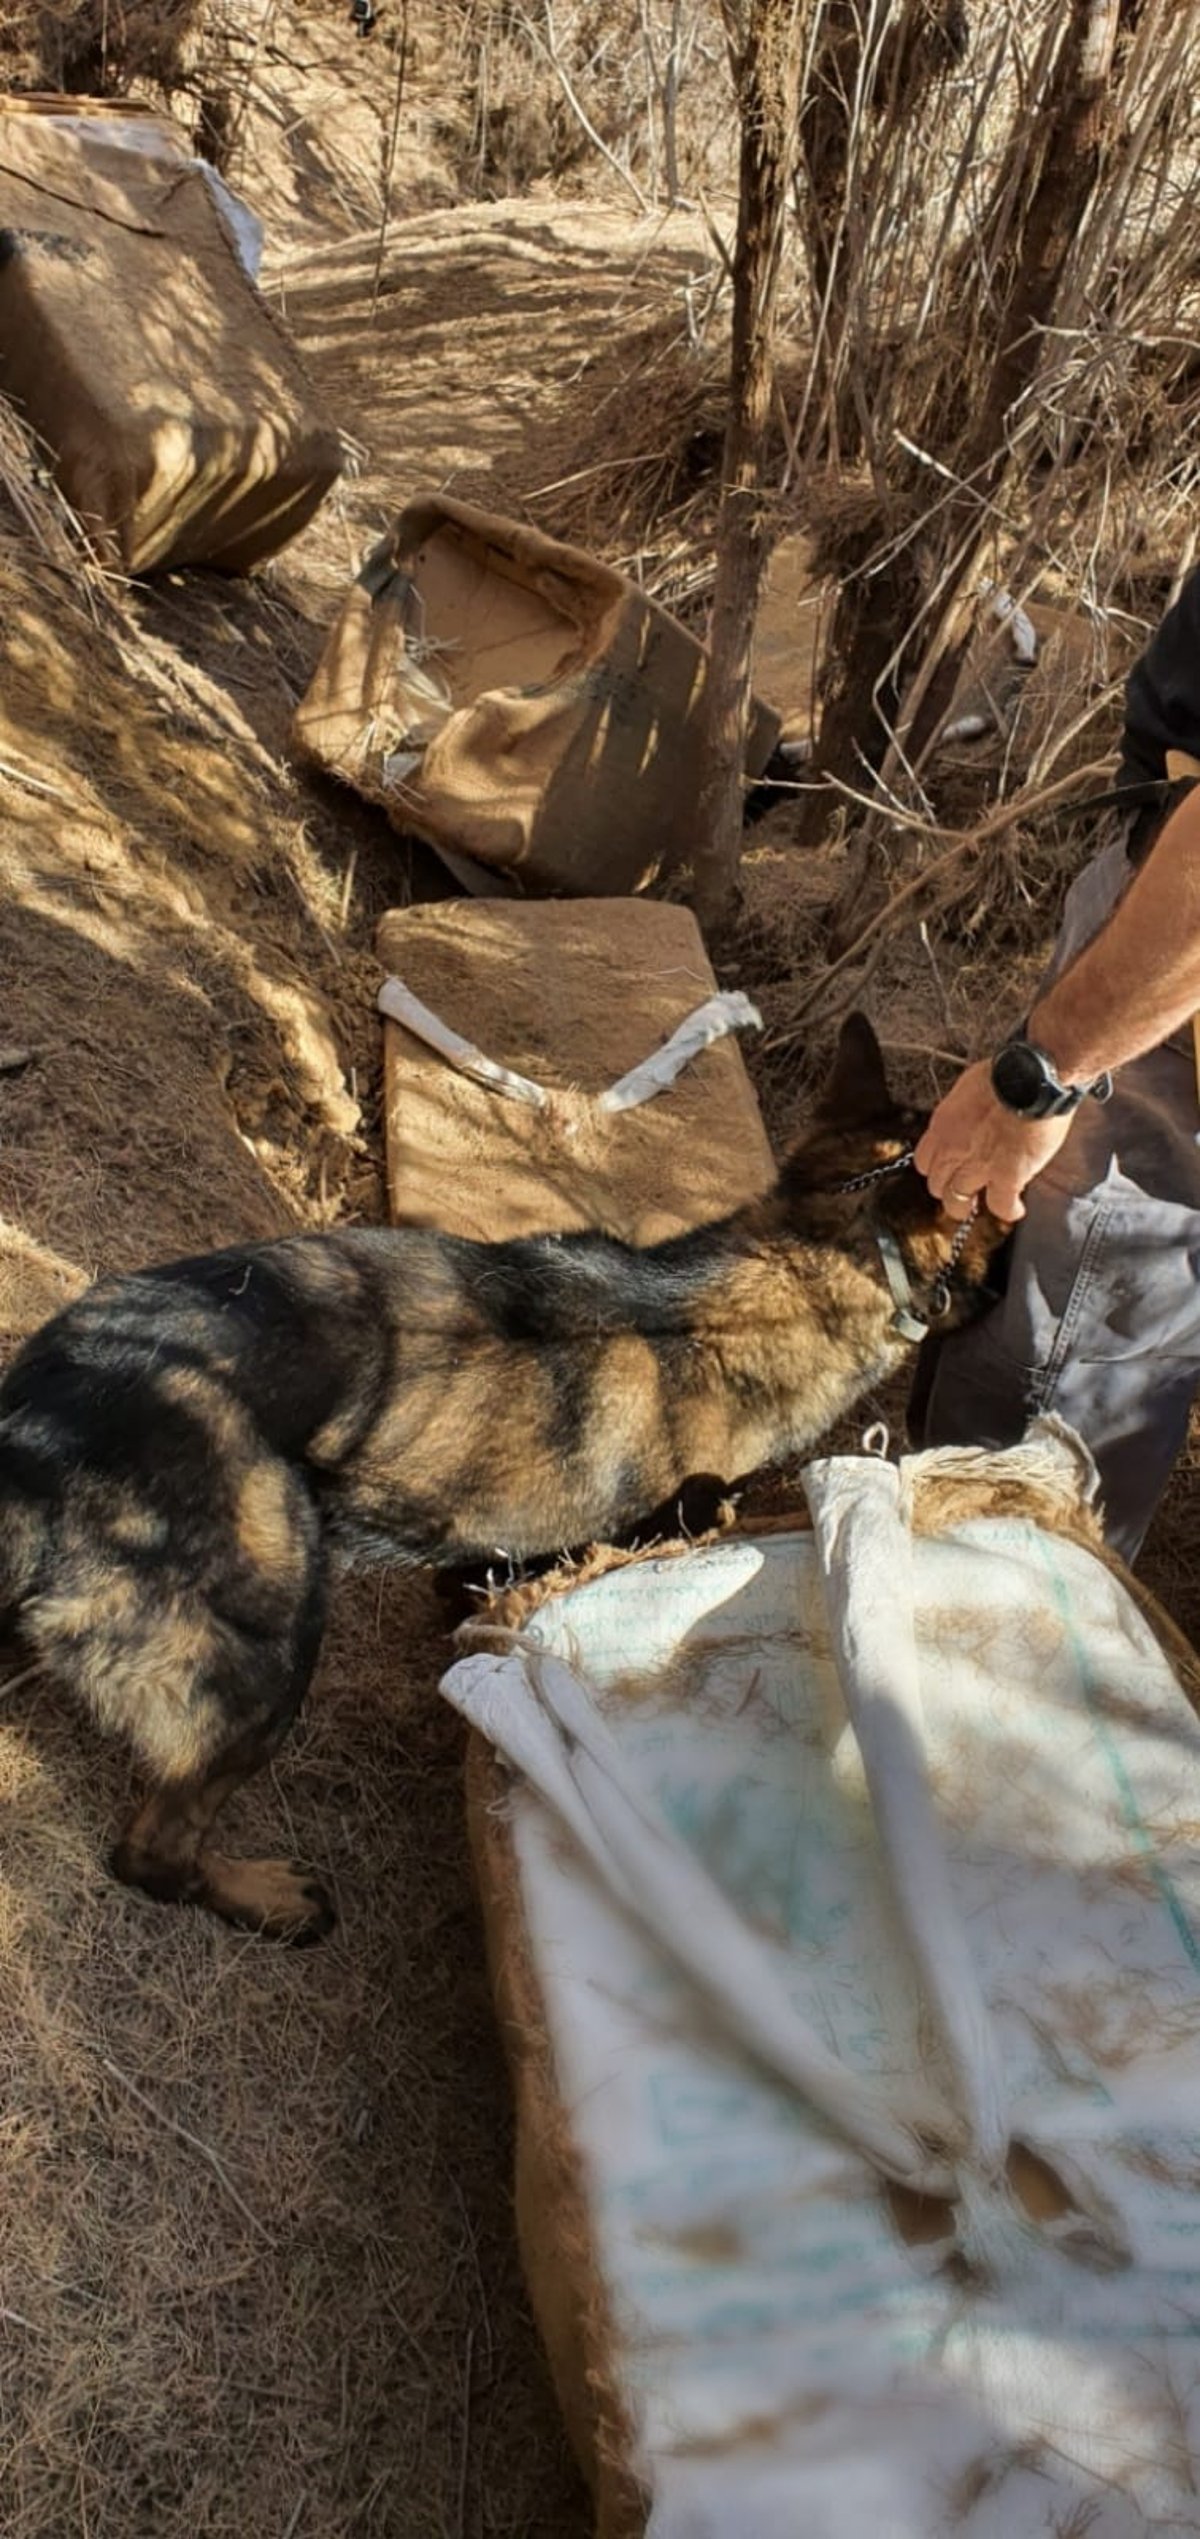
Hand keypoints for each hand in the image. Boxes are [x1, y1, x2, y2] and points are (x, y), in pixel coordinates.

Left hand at [914, 1061, 1074, 1220]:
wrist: (1032, 1079)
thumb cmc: (1008, 1072)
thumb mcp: (971, 1088)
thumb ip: (965, 1111)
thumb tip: (972, 1118)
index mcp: (943, 1125)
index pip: (925, 1161)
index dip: (937, 1169)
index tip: (947, 1169)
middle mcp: (953, 1149)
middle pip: (939, 1185)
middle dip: (949, 1190)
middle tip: (962, 1192)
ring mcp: (978, 1166)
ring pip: (959, 1201)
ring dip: (970, 1206)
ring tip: (983, 1205)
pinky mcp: (1007, 1178)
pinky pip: (1001, 1206)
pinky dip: (1008, 1211)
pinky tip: (1015, 1210)